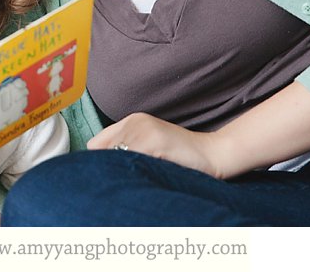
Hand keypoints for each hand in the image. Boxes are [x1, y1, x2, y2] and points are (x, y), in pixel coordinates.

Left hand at [88, 112, 225, 178]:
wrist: (213, 154)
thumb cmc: (181, 157)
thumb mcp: (149, 147)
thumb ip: (126, 151)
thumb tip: (98, 171)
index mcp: (131, 121)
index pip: (95, 144)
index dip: (97, 163)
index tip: (102, 179)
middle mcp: (134, 122)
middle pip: (101, 152)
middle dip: (106, 171)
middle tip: (114, 188)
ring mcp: (143, 130)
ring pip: (115, 158)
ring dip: (120, 174)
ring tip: (131, 186)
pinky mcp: (153, 140)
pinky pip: (130, 160)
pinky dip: (133, 174)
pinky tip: (143, 181)